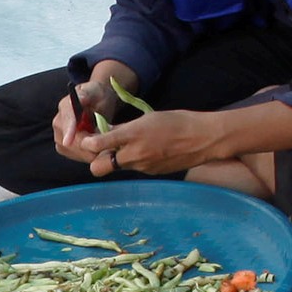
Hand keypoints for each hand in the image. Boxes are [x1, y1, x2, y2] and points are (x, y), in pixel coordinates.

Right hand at [51, 64, 139, 160]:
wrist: (98, 103)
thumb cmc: (98, 96)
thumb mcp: (95, 91)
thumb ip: (87, 95)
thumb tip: (81, 98)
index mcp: (65, 106)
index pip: (66, 120)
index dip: (68, 131)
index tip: (68, 141)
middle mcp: (58, 123)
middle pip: (70, 141)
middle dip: (89, 144)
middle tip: (108, 142)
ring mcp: (60, 136)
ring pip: (74, 151)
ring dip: (91, 150)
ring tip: (105, 142)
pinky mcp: (64, 147)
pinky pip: (77, 156)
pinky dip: (90, 154)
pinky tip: (99, 147)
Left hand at [89, 107, 223, 176]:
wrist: (204, 139)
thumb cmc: (177, 121)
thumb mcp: (148, 118)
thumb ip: (125, 128)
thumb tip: (106, 132)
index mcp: (133, 134)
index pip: (99, 145)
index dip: (88, 144)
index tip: (87, 140)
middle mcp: (135, 154)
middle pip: (99, 168)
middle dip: (97, 160)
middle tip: (103, 149)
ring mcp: (143, 166)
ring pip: (117, 168)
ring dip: (117, 159)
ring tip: (128, 146)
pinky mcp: (152, 173)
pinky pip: (135, 168)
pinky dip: (135, 161)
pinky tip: (148, 151)